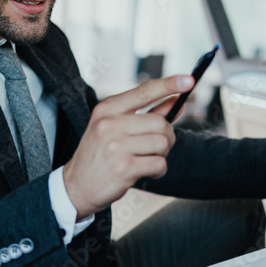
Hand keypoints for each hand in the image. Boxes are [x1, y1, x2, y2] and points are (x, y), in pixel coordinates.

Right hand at [64, 75, 192, 217]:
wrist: (76, 186)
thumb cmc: (100, 154)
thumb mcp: (116, 128)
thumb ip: (147, 114)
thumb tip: (177, 102)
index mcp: (107, 109)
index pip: (144, 91)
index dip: (169, 84)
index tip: (189, 80)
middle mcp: (109, 124)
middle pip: (160, 123)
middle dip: (166, 137)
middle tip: (156, 147)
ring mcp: (115, 146)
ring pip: (162, 144)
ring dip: (161, 155)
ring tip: (145, 160)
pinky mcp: (123, 167)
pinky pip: (159, 164)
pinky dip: (158, 170)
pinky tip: (144, 172)